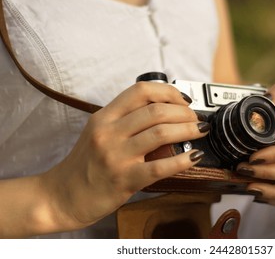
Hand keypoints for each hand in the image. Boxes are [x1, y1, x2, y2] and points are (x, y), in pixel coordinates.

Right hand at [40, 82, 208, 230]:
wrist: (63, 195)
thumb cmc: (86, 164)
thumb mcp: (99, 133)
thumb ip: (125, 120)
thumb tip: (164, 111)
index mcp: (104, 117)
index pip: (141, 91)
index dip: (168, 91)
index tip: (183, 99)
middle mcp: (108, 132)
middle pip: (156, 111)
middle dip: (184, 112)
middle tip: (195, 119)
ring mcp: (116, 156)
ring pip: (161, 133)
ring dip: (188, 130)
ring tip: (200, 131)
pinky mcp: (124, 179)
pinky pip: (160, 167)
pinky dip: (182, 160)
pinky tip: (194, 157)